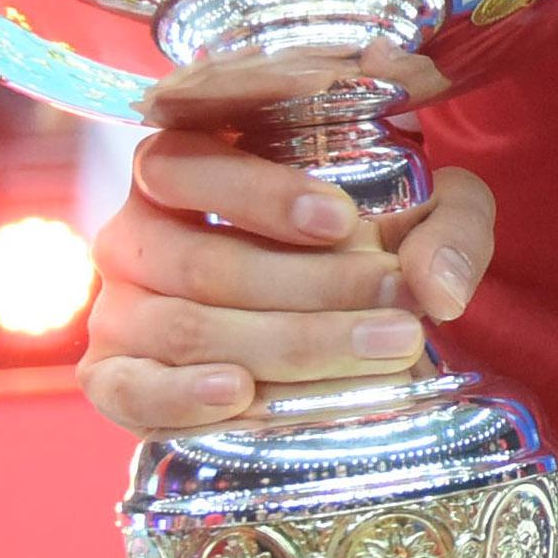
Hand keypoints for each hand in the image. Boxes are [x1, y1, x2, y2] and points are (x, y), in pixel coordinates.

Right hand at [80, 48, 497, 431]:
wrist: (319, 326)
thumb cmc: (359, 245)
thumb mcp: (419, 214)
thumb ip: (446, 227)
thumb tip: (442, 286)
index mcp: (187, 162)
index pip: (197, 165)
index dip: (264, 194)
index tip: (344, 220)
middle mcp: (136, 230)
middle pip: (208, 263)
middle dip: (313, 289)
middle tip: (399, 308)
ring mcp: (118, 305)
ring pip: (187, 327)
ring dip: (287, 345)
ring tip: (379, 352)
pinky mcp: (111, 376)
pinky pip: (128, 389)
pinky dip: (179, 395)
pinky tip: (238, 392)